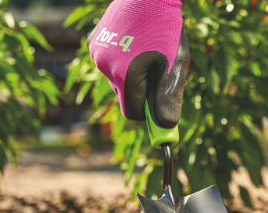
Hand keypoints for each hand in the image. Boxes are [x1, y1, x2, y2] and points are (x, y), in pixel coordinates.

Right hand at [88, 0, 188, 125]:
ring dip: (130, 72)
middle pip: (124, 95)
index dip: (148, 110)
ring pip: (116, 78)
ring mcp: (97, 54)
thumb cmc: (166, 29)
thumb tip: (165, 127)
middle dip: (140, 89)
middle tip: (156, 68)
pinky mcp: (93, 42)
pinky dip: (120, 58)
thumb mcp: (174, 66)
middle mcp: (105, 67)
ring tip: (145, 49)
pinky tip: (132, 40)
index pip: (133, 112)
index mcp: (126, 76)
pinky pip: (108, 62)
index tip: (158, 102)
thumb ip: (168, 98)